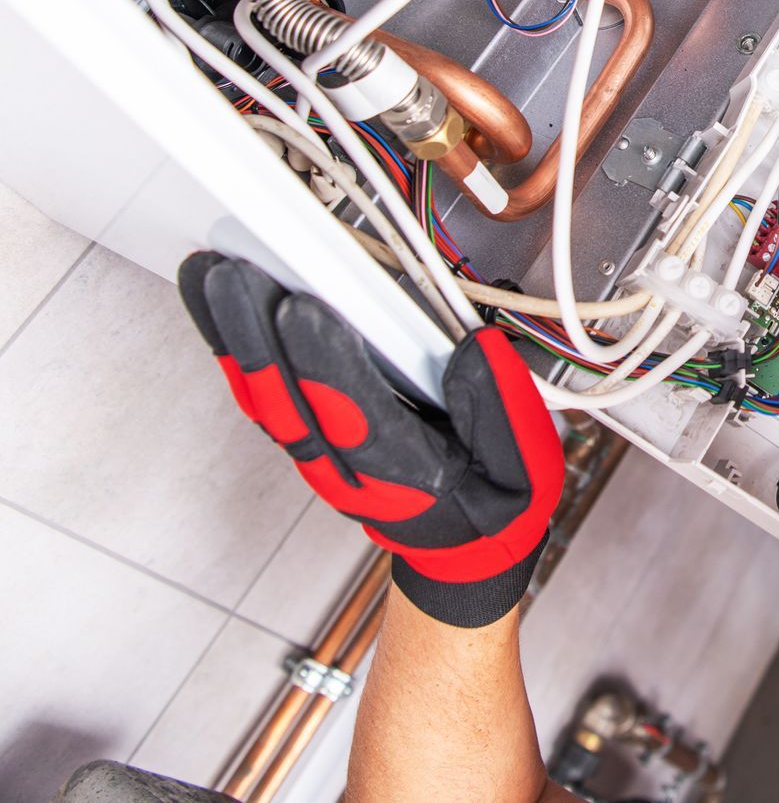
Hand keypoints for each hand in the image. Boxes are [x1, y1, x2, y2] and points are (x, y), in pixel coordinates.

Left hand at [178, 253, 563, 627]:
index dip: (324, 363)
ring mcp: (322, 456)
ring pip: (265, 397)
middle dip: (255, 336)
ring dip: (232, 335)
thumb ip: (500, 408)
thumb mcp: (523, 467)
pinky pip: (265, 394)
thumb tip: (474, 346)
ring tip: (210, 273)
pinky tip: (220, 306)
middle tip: (229, 273)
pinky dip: (236, 348)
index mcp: (408, 476)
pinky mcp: (313, 438)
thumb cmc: (494, 507)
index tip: (301, 308)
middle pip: (288, 402)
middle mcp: (350, 469)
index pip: (355, 415)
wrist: (467, 552)